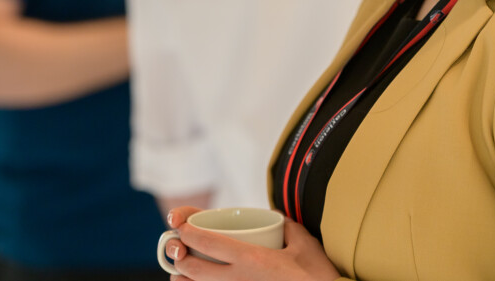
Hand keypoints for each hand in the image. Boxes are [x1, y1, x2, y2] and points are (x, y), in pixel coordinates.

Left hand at [165, 206, 340, 280]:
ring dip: (184, 279)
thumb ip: (287, 228)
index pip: (208, 242)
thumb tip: (278, 220)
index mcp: (251, 259)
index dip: (188, 232)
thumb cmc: (317, 277)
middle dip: (179, 255)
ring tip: (183, 271)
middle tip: (177, 247)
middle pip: (192, 268)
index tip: (180, 226)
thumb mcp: (303, 245)